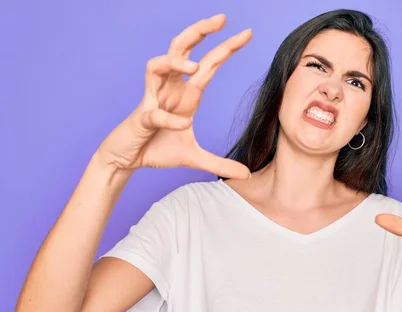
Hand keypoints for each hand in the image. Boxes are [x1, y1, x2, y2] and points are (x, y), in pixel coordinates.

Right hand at [96, 14, 251, 178]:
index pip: (209, 64)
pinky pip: (154, 113)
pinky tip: (182, 125)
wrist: (128, 160)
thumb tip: (247, 175)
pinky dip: (168, 119)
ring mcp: (154, 99)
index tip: (246, 34)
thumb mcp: (195, 157)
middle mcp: (171, 89)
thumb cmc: (158, 149)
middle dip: (201, 31)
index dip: (226, 47)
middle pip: (182, 47)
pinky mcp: (142, 117)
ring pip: (158, 64)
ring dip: (176, 61)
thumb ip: (220, 163)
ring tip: (196, 67)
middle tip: (222, 19)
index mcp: (187, 94)